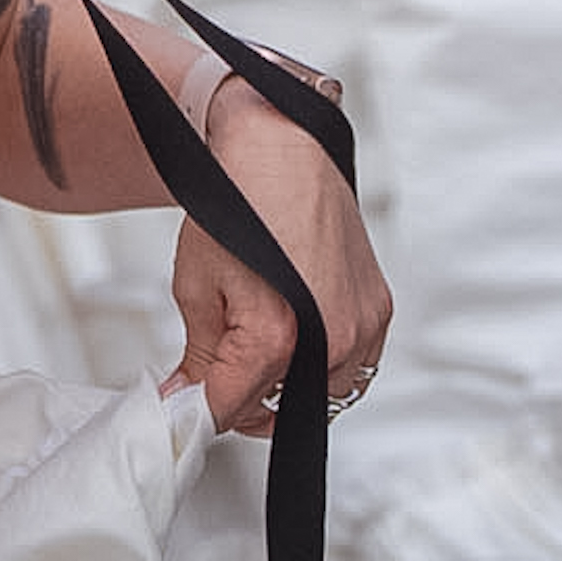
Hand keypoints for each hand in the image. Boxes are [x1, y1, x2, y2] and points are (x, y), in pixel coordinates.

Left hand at [164, 82, 392, 435]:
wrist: (283, 149)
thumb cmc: (239, 201)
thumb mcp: (195, 284)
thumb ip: (197, 355)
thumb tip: (185, 399)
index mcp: (277, 337)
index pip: (231, 409)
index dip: (197, 409)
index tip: (181, 405)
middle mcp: (331, 339)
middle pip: (277, 411)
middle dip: (239, 401)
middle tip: (212, 374)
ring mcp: (362, 327)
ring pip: (320, 398)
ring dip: (283, 390)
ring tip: (251, 353)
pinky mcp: (379, 311)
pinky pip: (353, 368)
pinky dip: (321, 368)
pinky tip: (294, 342)